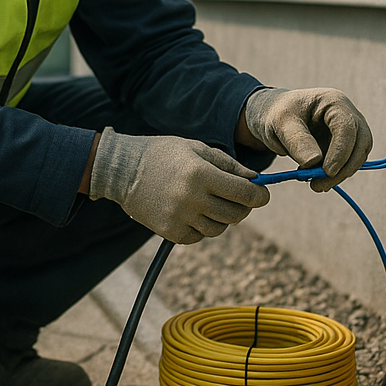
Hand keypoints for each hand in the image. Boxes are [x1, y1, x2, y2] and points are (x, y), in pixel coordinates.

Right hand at [88, 128, 269, 244]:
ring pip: (218, 228)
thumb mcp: (196, 148)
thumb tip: (254, 180)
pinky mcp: (169, 232)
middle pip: (235, 214)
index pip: (244, 193)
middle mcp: (192, 198)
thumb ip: (227, 164)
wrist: (122, 169)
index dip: (259, 196)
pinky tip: (193, 212)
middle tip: (239, 199)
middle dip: (243, 207)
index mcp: (201, 174)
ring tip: (211, 203)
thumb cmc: (163, 153)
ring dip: (221, 218)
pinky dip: (201, 227)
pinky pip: (198, 236)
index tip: (262, 194)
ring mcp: (180, 217)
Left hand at [241, 87, 372, 191]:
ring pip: (357, 157)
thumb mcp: (280, 124)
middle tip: (318, 186)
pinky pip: (348, 163)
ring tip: (313, 183)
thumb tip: (314, 161)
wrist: (275, 118)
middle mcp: (347, 114)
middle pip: (360, 144)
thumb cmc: (278, 115)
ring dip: (339, 174)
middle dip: (343, 168)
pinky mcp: (346, 145)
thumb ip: (297, 141)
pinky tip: (315, 179)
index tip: (327, 172)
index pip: (347, 128)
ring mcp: (350, 130)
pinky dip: (335, 174)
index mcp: (333, 102)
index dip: (341, 152)